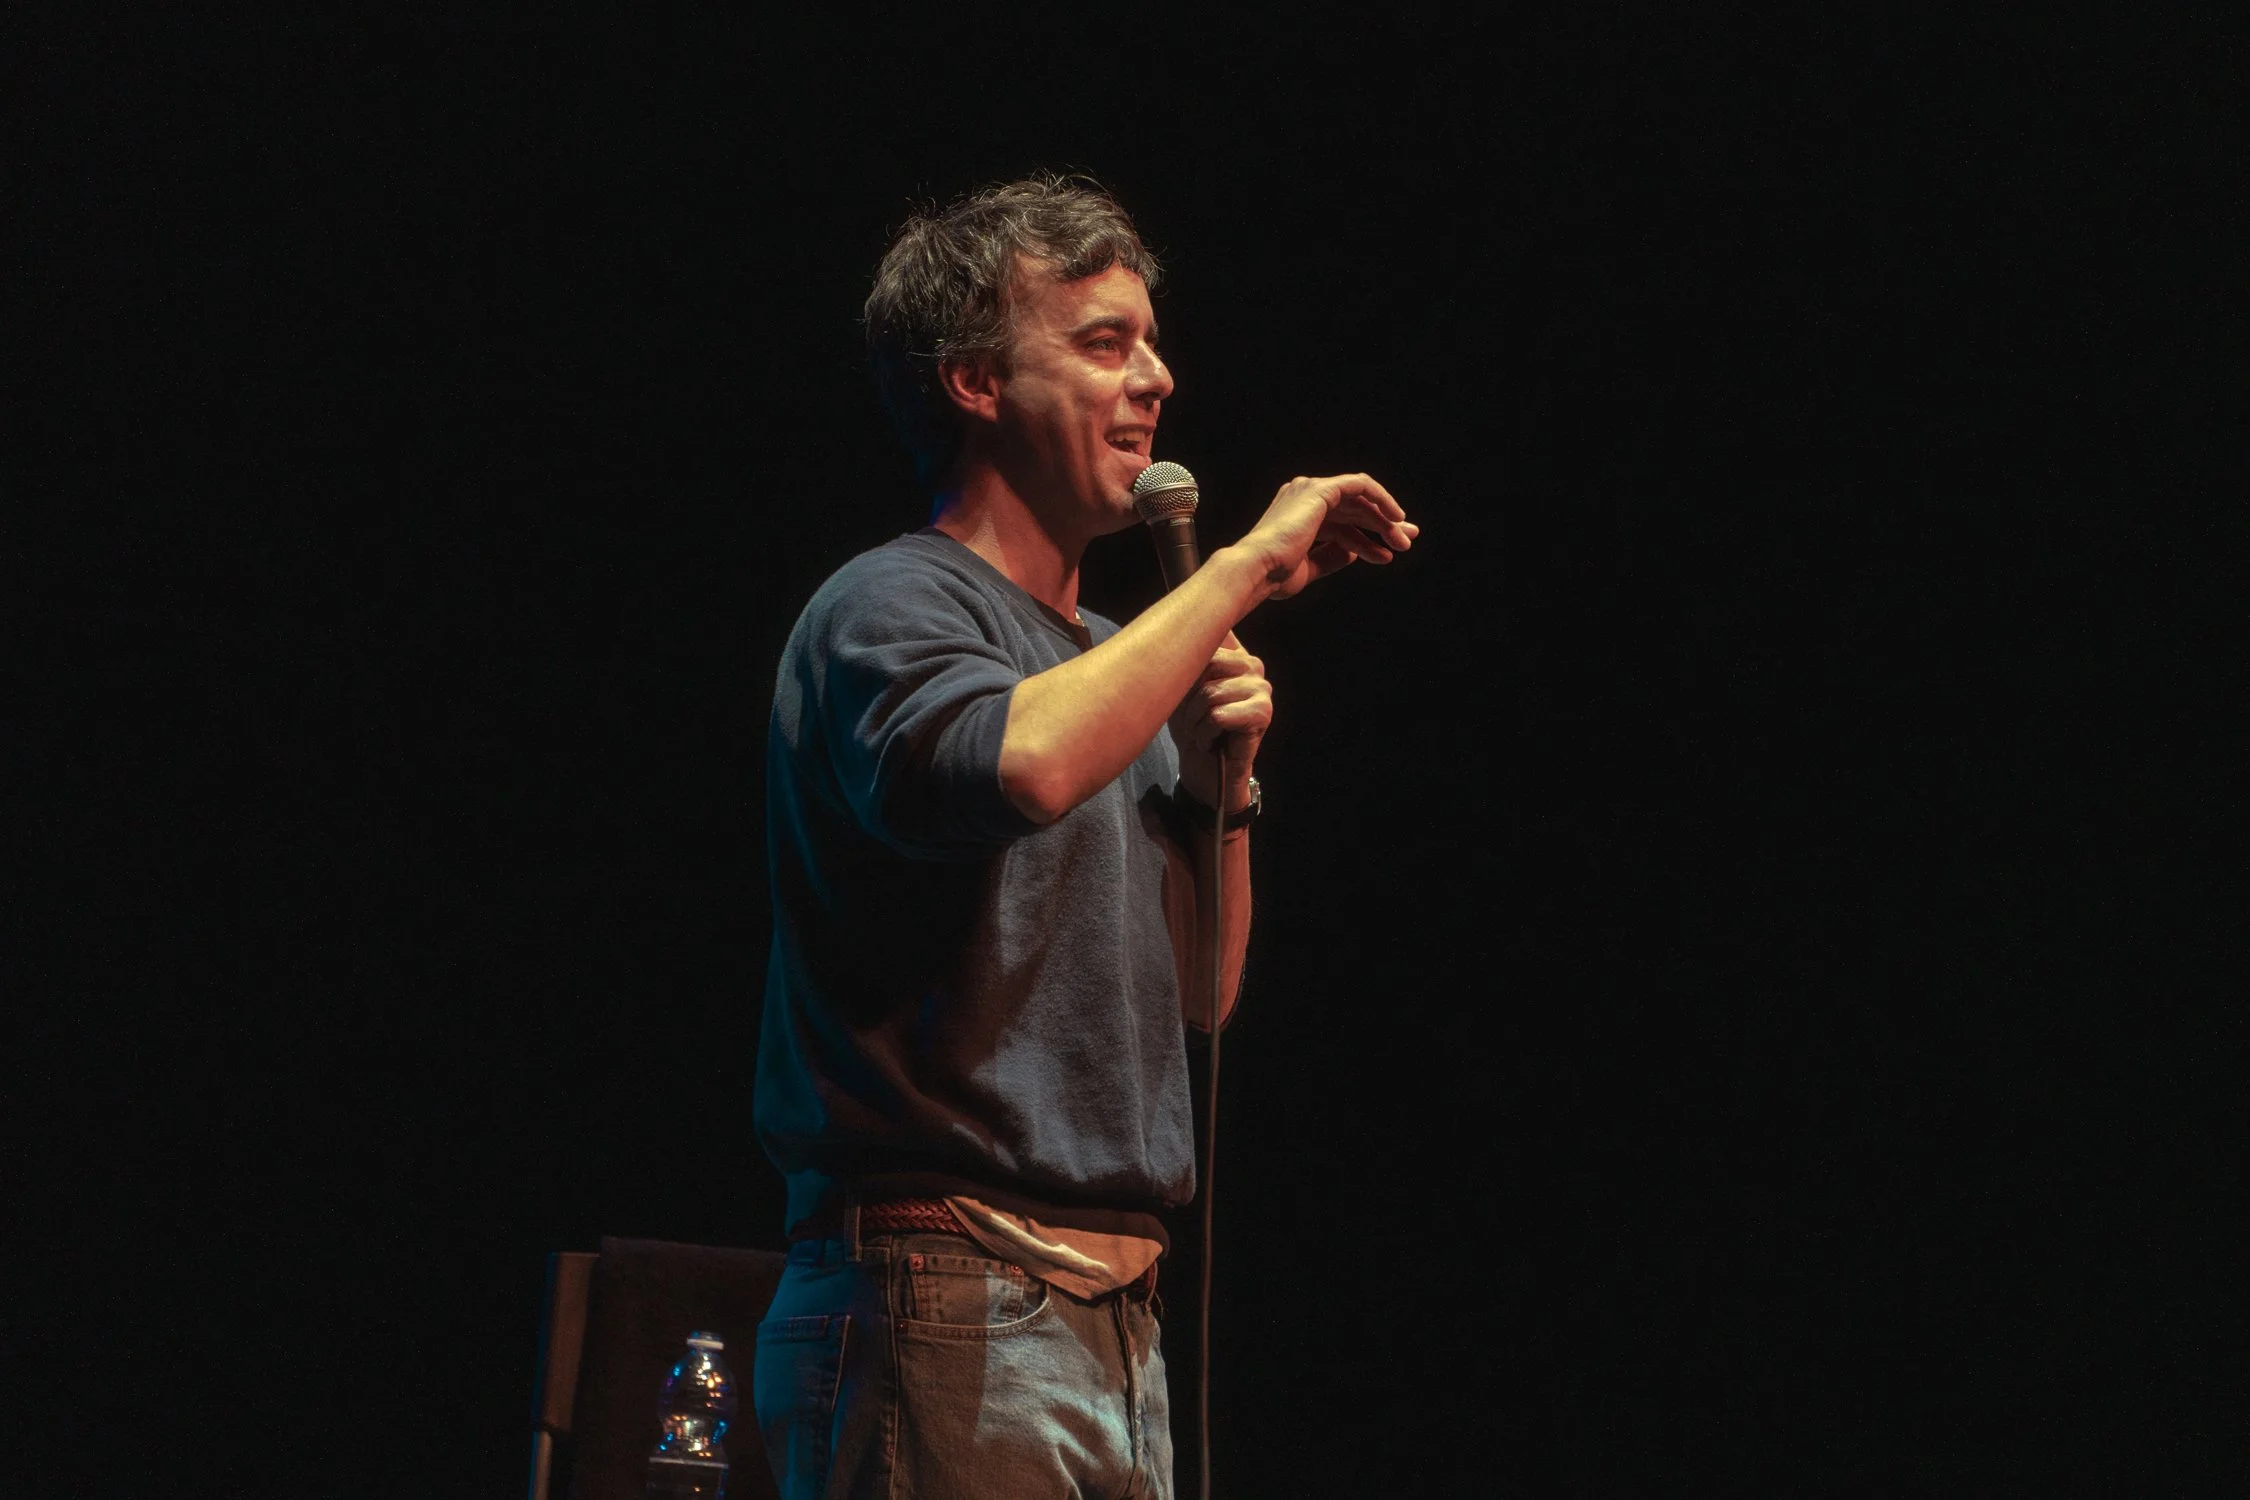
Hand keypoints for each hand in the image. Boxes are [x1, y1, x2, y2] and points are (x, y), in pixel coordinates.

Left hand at [1168, 631, 1269, 809]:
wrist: (1202, 770)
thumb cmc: (1190, 727)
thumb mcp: (1179, 687)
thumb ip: (1184, 658)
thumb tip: (1174, 625)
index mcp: (1234, 653)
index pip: (1213, 631)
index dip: (1191, 656)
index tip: (1184, 681)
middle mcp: (1253, 664)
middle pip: (1207, 661)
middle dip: (1189, 695)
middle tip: (1193, 717)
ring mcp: (1261, 688)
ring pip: (1210, 693)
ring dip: (1195, 720)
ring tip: (1202, 731)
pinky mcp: (1263, 712)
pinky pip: (1218, 715)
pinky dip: (1205, 734)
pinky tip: (1212, 742)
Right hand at [1235, 473, 1416, 601]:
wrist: (1258, 568)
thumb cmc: (1275, 574)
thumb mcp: (1311, 566)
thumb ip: (1332, 556)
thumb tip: (1355, 552)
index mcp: (1297, 515)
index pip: (1341, 523)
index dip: (1367, 539)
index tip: (1387, 555)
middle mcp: (1302, 497)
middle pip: (1352, 509)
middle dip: (1381, 526)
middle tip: (1405, 543)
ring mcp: (1310, 490)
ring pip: (1359, 499)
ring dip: (1383, 520)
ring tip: (1402, 542)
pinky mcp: (1320, 490)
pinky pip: (1359, 485)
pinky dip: (1380, 498)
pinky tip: (1395, 517)